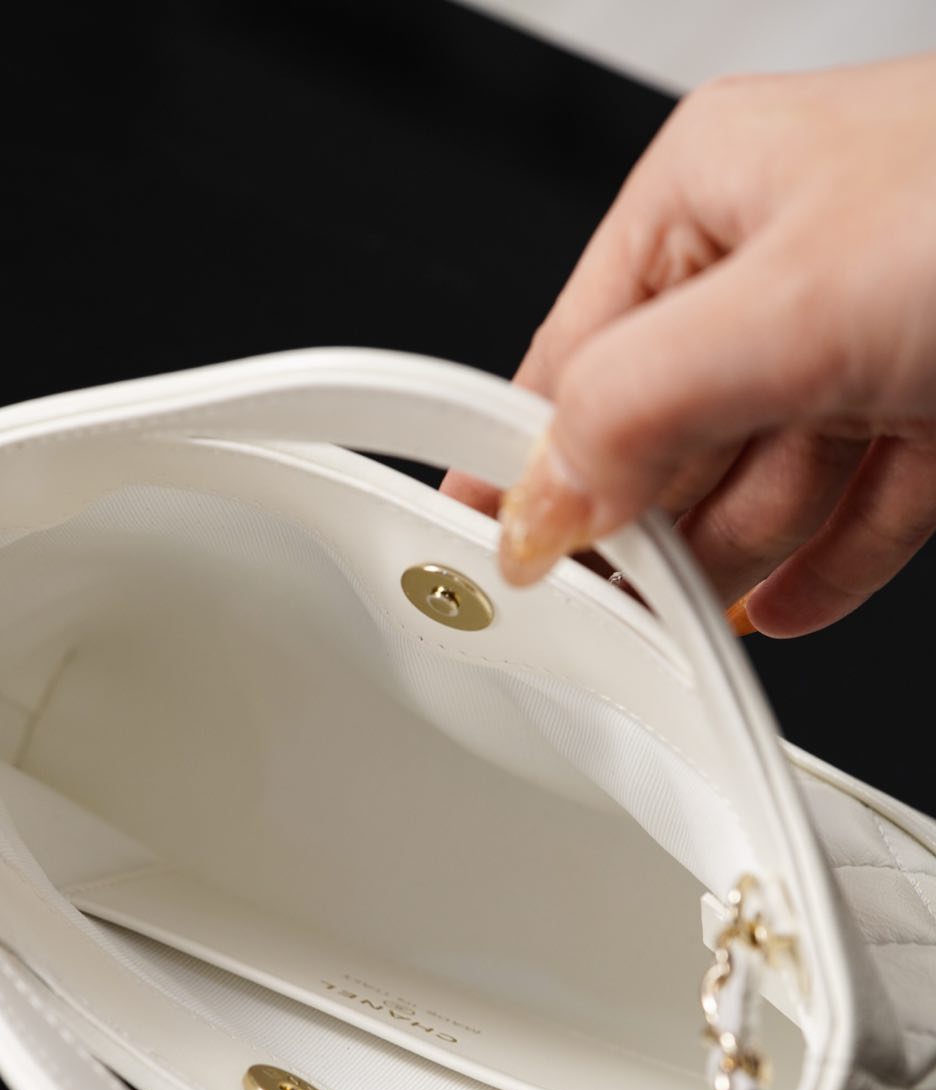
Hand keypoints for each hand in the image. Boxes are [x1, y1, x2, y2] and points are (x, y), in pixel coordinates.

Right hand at [443, 57, 935, 635]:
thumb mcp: (790, 302)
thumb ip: (636, 407)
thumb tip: (542, 502)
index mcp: (712, 193)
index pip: (576, 355)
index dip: (532, 460)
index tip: (497, 552)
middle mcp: (784, 262)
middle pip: (669, 432)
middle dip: (650, 526)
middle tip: (614, 609)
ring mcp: (867, 337)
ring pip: (764, 480)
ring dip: (735, 558)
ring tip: (700, 621)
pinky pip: (856, 507)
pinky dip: (824, 567)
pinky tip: (787, 611)